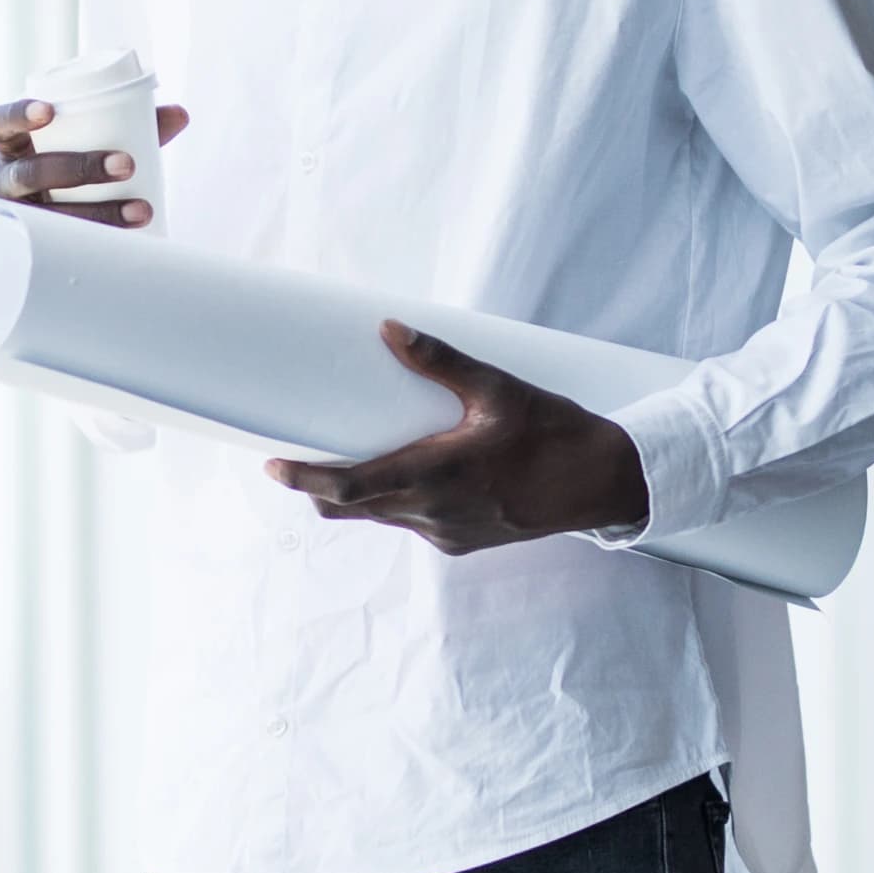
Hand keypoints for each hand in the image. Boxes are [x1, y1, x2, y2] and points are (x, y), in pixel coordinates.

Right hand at [0, 93, 189, 231]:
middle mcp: (5, 182)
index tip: (49, 113)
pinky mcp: (35, 249)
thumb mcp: (95, 143)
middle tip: (126, 164)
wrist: (59, 224)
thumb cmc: (75, 169)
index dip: (15, 116)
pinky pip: (60, 251)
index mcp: (12, 147)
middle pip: (29, 174)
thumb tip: (179, 114)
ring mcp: (18, 219)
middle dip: (78, 168)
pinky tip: (124, 246)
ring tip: (141, 209)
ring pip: (47, 217)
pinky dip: (97, 245)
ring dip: (97, 211)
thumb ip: (132, 125)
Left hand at [267, 324, 649, 555]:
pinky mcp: (460, 543)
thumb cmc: (553, 431)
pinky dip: (394, 504)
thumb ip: (439, 360)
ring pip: (379, 519)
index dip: (304, 479)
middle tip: (291, 462)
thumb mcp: (497, 388)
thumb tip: (391, 329)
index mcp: (435, 476)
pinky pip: (411, 525)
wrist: (602, 483)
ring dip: (357, 496)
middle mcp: (433, 514)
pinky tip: (405, 478)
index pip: (348, 487)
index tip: (272, 466)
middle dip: (316, 488)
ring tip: (345, 462)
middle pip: (350, 510)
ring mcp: (445, 534)